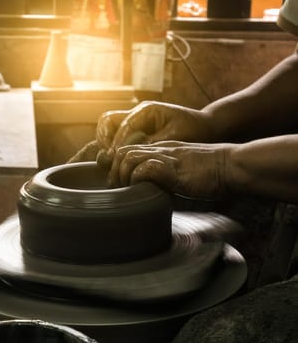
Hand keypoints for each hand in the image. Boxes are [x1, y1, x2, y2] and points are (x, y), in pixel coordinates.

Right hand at [96, 101, 212, 166]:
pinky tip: (120, 162)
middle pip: (107, 121)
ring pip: (109, 128)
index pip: (122, 125)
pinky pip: (118, 137)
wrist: (207, 127)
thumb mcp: (175, 136)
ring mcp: (136, 122)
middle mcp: (137, 114)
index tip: (115, 158)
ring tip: (111, 160)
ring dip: (107, 143)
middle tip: (109, 157)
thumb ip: (152, 143)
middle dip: (104, 138)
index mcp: (146, 110)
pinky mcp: (138, 131)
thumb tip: (131, 152)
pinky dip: (115, 148)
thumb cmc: (195, 130)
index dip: (117, 143)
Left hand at [109, 141, 231, 199]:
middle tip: (118, 188)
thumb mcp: (182, 172)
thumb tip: (150, 196)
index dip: (117, 165)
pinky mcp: (173, 167)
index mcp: (161, 149)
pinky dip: (138, 179)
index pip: (128, 150)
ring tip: (127, 189)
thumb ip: (165, 178)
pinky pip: (145, 169)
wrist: (232, 165)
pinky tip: (143, 189)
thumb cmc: (212, 173)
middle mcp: (160, 149)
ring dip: (123, 175)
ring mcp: (165, 156)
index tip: (118, 182)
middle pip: (122, 152)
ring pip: (128, 157)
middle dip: (115, 171)